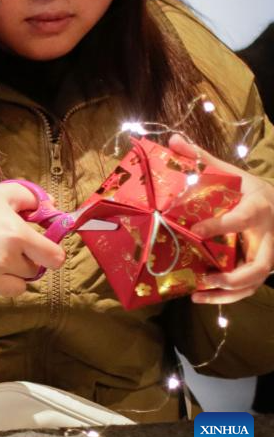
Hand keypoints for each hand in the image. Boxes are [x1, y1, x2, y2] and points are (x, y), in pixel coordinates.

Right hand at [0, 183, 65, 296]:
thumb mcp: (0, 193)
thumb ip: (33, 197)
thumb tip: (54, 209)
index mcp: (16, 234)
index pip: (55, 258)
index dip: (51, 253)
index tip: (42, 249)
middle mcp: (5, 259)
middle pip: (35, 272)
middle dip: (26, 261)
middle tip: (9, 247)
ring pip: (18, 287)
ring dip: (13, 276)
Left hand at [168, 134, 273, 303]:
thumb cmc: (249, 189)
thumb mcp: (231, 172)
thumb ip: (202, 159)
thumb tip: (172, 140)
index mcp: (257, 207)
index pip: (241, 219)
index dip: (219, 226)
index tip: (194, 230)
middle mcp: (267, 235)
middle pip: (260, 264)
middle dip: (234, 275)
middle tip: (206, 277)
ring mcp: (268, 253)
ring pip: (256, 281)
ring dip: (228, 293)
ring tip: (197, 294)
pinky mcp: (261, 265)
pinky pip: (248, 286)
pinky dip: (228, 296)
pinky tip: (202, 296)